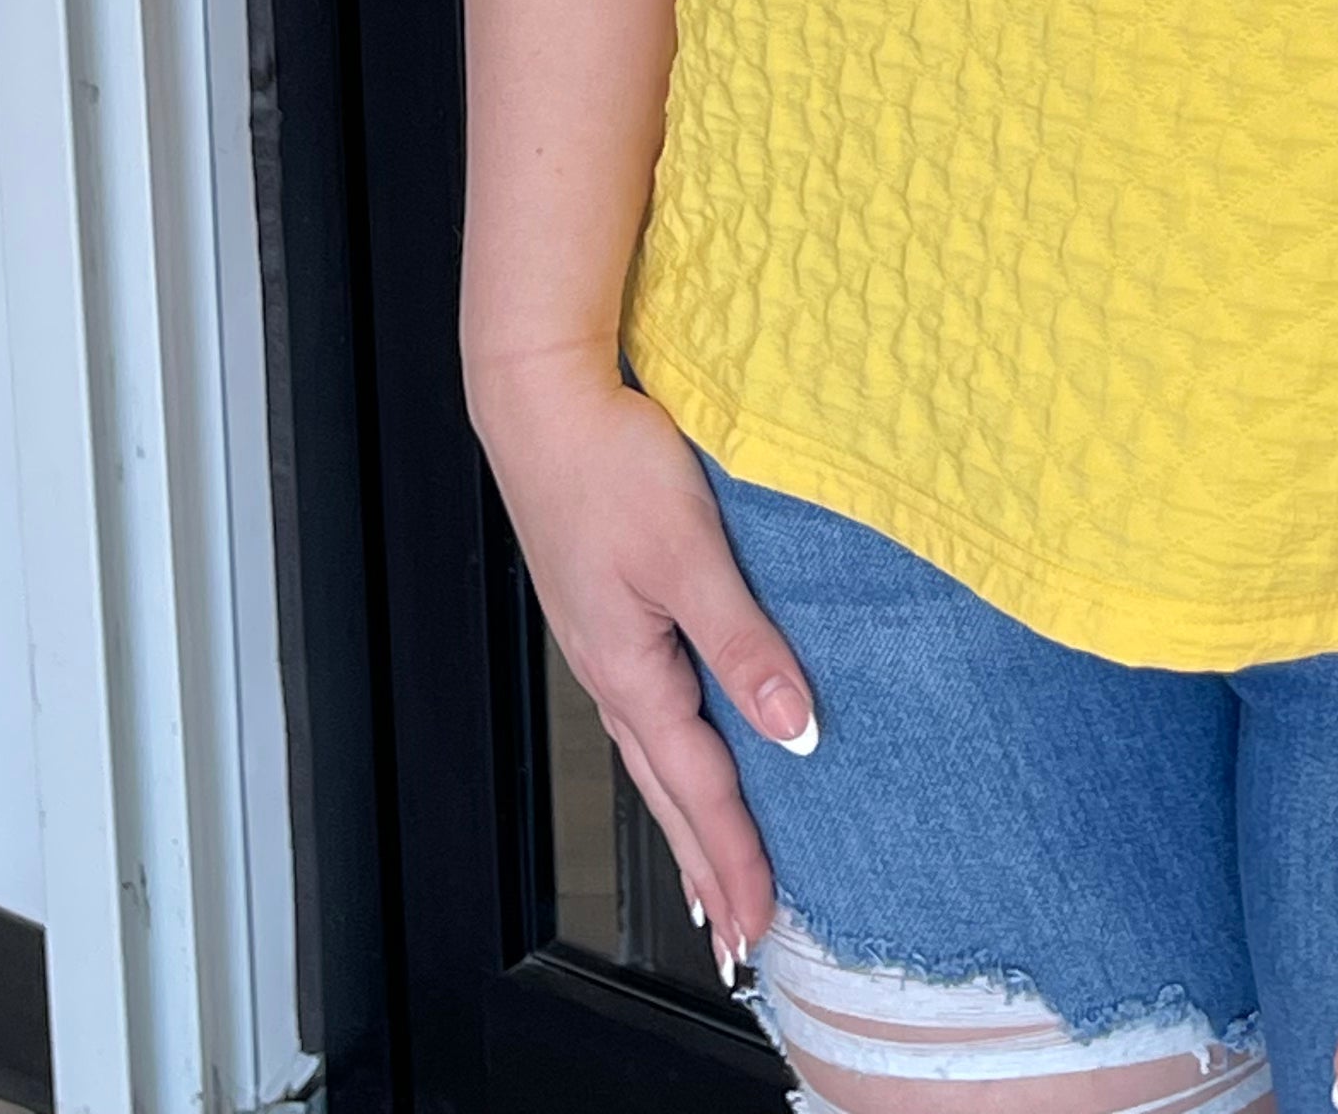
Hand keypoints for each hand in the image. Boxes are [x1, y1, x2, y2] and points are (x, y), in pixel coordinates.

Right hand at [468, 344, 814, 975]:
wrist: (542, 402)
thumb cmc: (609, 465)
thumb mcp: (690, 552)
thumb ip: (744, 643)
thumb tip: (796, 729)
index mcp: (630, 671)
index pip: (697, 788)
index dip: (735, 857)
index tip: (763, 922)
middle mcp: (612, 672)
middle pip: (667, 793)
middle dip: (705, 867)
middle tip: (739, 935)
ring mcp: (604, 644)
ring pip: (654, 758)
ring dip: (688, 821)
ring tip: (714, 877)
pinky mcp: (607, 612)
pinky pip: (647, 713)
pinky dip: (672, 760)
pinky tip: (687, 757)